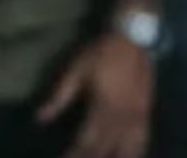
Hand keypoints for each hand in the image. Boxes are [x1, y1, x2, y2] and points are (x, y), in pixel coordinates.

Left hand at [37, 34, 154, 157]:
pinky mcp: (147, 114)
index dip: (74, 155)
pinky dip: (135, 153)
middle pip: (105, 150)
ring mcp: (137, 118)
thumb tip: (40, 119)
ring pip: (128, 151)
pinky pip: (143, 141)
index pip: (86, 141)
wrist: (132, 41)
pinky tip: (129, 157)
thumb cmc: (100, 55)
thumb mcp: (75, 72)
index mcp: (102, 108)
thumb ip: (59, 98)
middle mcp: (122, 118)